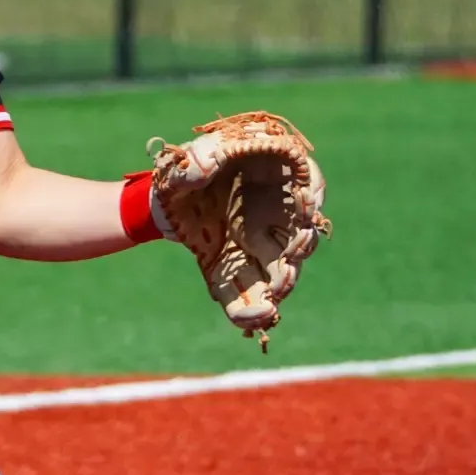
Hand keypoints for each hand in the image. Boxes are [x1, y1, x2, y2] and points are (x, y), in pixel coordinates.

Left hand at [146, 111, 330, 352]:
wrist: (164, 196)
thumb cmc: (185, 166)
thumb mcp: (189, 155)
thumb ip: (197, 156)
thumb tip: (202, 164)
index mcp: (275, 175)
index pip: (308, 181)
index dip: (311, 196)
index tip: (306, 210)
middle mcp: (276, 212)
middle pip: (300, 235)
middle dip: (295, 257)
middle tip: (287, 273)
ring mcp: (259, 242)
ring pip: (278, 267)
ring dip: (278, 286)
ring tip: (269, 306)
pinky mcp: (235, 265)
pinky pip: (244, 288)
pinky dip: (246, 306)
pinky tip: (248, 319)